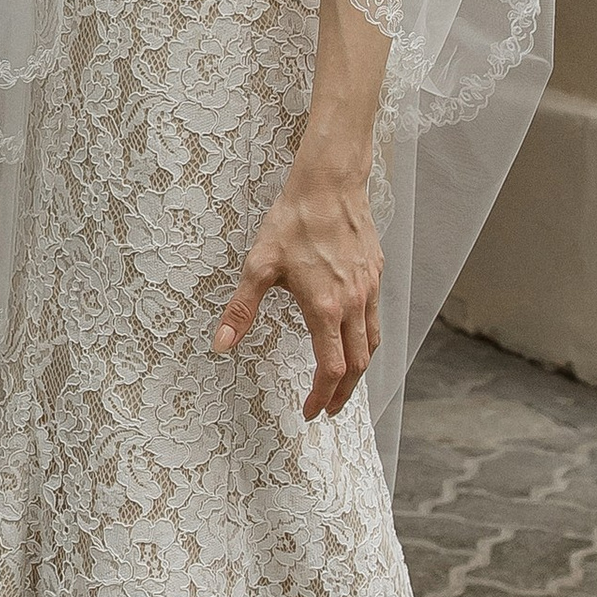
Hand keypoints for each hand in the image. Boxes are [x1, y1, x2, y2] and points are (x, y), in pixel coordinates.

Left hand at [213, 151, 381, 420]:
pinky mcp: (375, 275)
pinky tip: (354, 341)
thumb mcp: (259, 266)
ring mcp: (369, 290)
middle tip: (327, 410)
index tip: (309, 412)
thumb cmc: (293, 222)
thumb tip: (220, 344)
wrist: (329, 185)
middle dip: (343, 394)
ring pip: (371, 344)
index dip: (320, 396)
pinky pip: (376, 319)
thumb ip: (241, 310)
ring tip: (343, 385)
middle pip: (357, 366)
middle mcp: (354, 305)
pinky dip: (366, 342)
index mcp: (325, 309)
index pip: (330, 369)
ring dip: (359, 372)